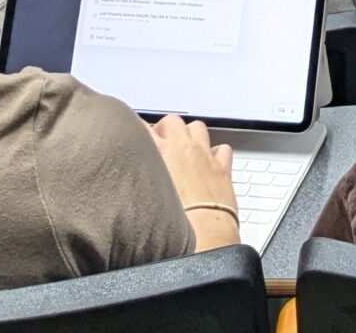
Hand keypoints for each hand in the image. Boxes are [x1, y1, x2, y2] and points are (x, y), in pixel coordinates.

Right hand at [149, 116, 237, 248]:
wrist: (202, 234)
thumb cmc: (173, 221)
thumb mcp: (143, 196)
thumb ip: (139, 180)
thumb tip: (132, 181)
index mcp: (160, 152)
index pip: (144, 129)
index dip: (139, 130)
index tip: (136, 135)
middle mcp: (183, 148)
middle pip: (173, 121)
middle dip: (166, 128)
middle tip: (161, 142)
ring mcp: (205, 155)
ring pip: (198, 127)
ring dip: (191, 134)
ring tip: (185, 148)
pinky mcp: (222, 167)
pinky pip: (221, 148)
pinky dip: (216, 152)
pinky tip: (210, 162)